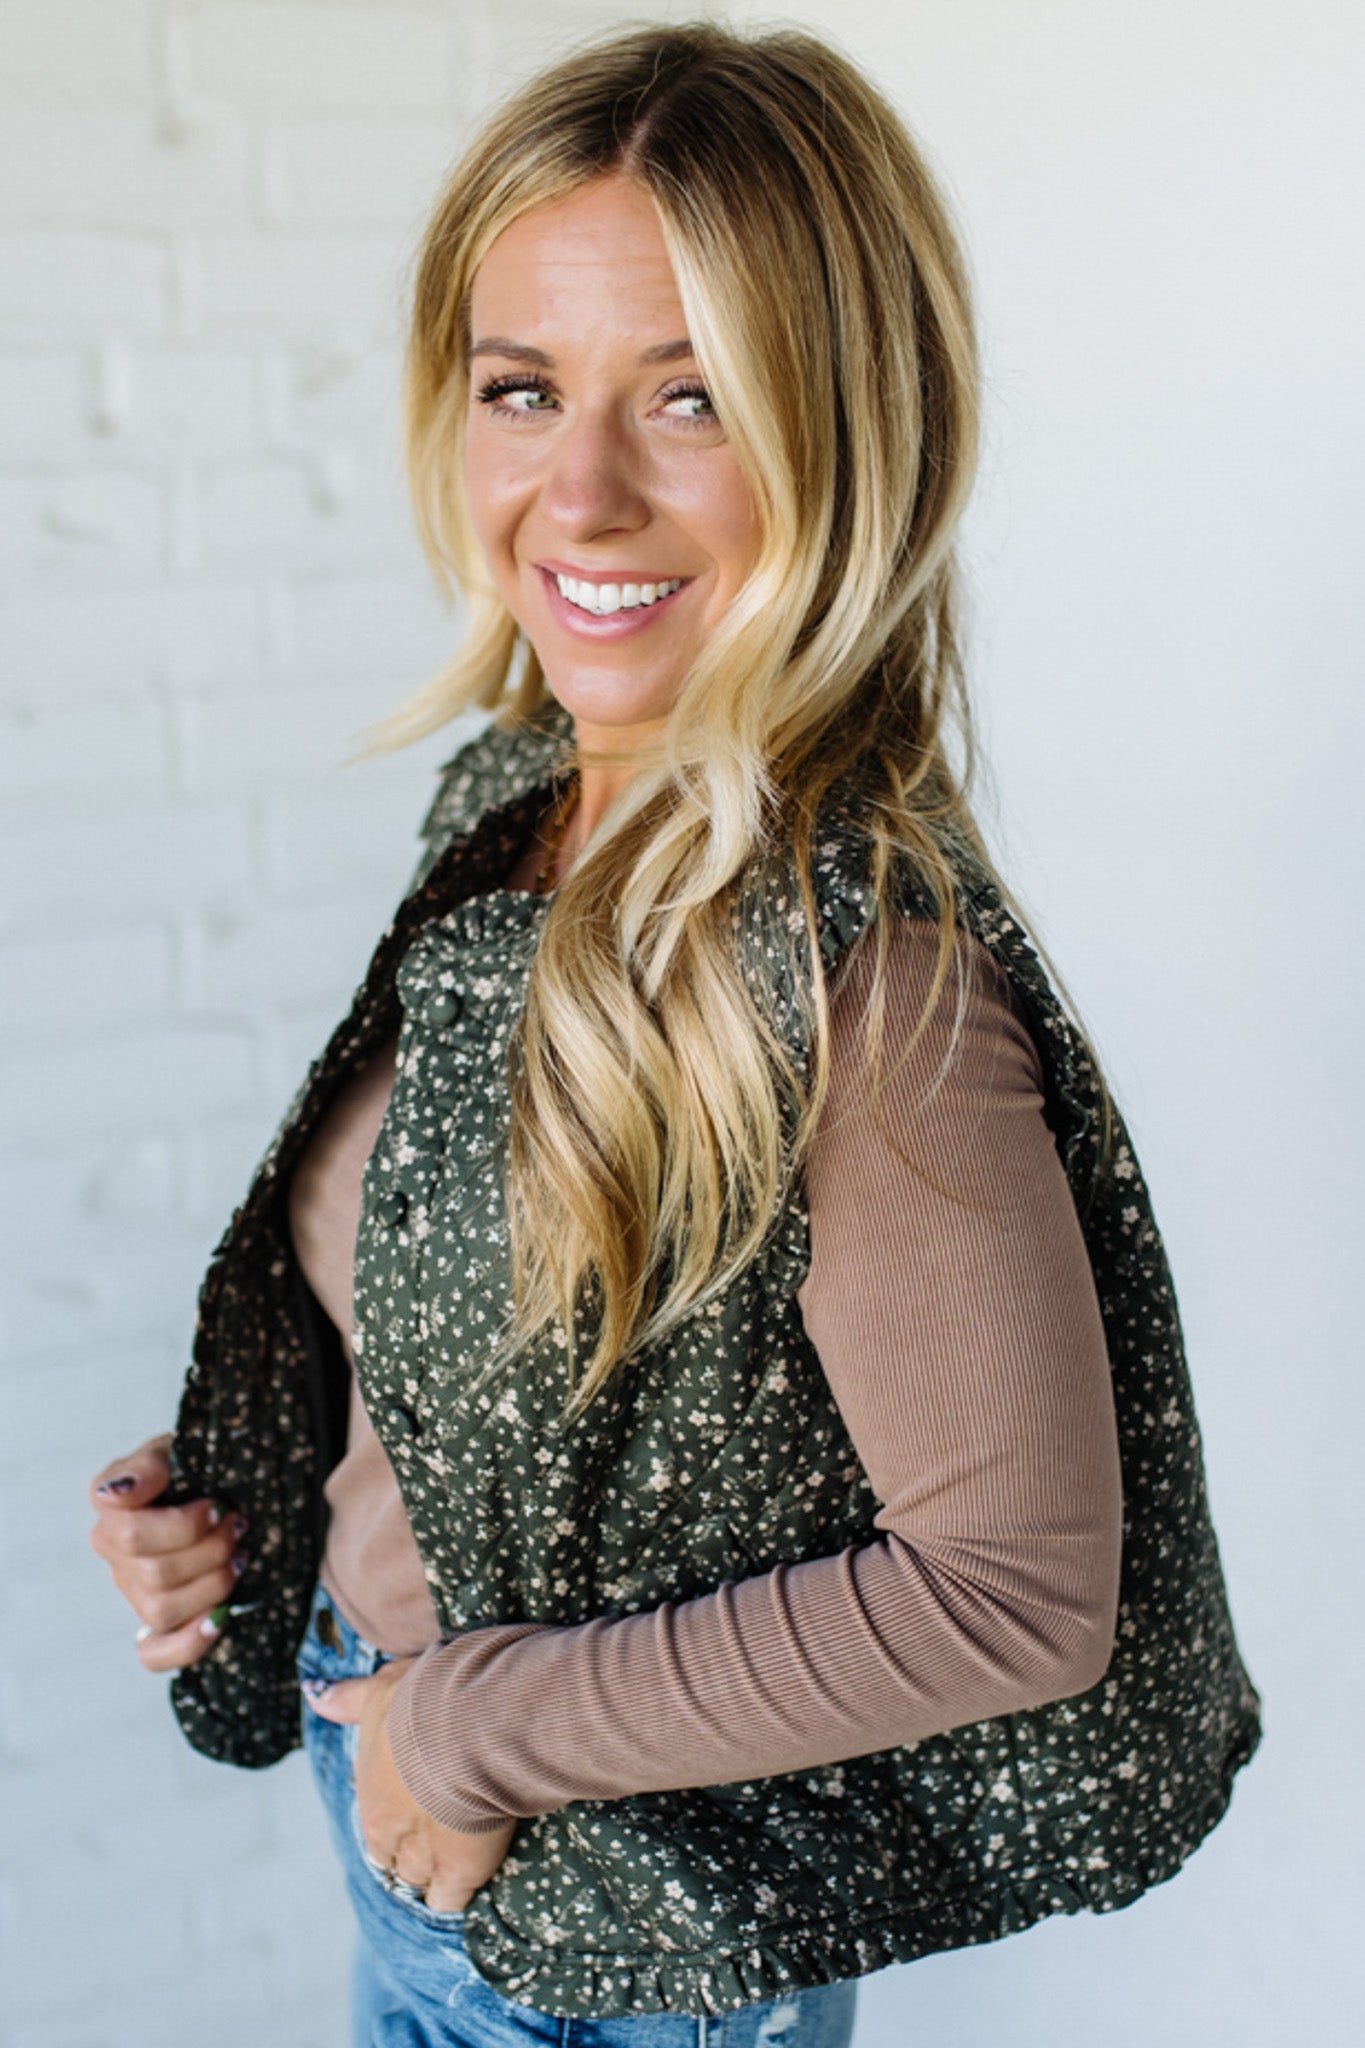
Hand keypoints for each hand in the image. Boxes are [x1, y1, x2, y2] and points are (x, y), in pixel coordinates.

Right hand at [88, 1433, 246, 1670]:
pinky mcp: (155, 1621)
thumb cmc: (200, 1463)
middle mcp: (113, 1550)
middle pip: (154, 1573)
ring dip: (212, 1586)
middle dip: (210, 1551)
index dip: (181, 1526)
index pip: (130, 1533)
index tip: (218, 1505)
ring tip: (240, 1558)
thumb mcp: (180, 1447)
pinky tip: (219, 1622)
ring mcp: (132, 1588)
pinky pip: (156, 1653)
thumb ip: (150, 1464)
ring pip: (162, 1610)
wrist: (225, 1483)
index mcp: (111, 1504)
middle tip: (239, 1526)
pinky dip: (188, 1643)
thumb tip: (119, 1493)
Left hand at [305, 1663, 516, 1912]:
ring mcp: (421, 1856)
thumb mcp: (380, 1690)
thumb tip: (314, 1695)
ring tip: (457, 1856)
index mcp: (369, 1792)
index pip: (375, 1821)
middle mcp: (387, 1831)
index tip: (416, 1802)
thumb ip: (348, 1700)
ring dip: (433, 1872)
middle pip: (390, 1858)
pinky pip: (450, 1899)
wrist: (466, 1720)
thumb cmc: (423, 1698)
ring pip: (417, 1879)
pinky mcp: (458, 1871)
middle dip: (408, 1851)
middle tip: (437, 1834)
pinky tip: (472, 1878)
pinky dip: (458, 1892)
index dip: (396, 1816)